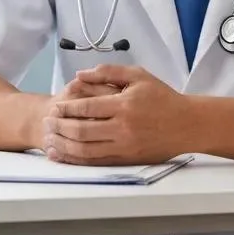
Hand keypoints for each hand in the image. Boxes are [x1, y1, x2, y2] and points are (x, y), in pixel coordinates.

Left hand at [42, 65, 189, 165]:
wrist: (187, 124)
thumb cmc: (163, 98)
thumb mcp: (139, 76)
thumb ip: (109, 72)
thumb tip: (80, 74)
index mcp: (125, 105)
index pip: (87, 108)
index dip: (66, 109)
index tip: (54, 107)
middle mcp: (123, 127)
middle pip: (81, 130)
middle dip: (59, 127)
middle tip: (47, 123)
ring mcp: (124, 146)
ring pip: (84, 150)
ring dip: (63, 145)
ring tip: (49, 139)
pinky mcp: (126, 160)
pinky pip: (95, 162)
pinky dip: (75, 160)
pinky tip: (63, 155)